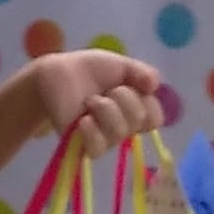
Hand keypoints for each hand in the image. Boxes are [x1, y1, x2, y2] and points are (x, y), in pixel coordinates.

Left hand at [27, 48, 166, 156]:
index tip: (135, 86)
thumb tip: (155, 85)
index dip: (148, 103)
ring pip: (119, 132)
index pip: (155, 118)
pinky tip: (83, 119)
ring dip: (105, 109)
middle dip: (124, 97)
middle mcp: (123, 126)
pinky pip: (97, 148)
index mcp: (135, 109)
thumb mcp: (121, 65)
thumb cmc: (91, 70)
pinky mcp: (82, 145)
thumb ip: (141, 73)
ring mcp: (104, 138)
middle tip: (106, 90)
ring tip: (89, 100)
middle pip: (139, 120)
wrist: (58, 73)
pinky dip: (92, 131)